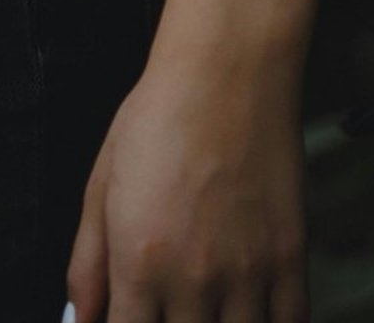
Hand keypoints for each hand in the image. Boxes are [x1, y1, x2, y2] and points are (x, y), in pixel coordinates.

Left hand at [66, 51, 305, 322]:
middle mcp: (194, 278)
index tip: (127, 320)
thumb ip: (88, 261)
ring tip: (205, 309)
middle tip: (168, 307)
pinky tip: (250, 312)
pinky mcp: (290, 261)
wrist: (226, 75)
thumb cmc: (159, 119)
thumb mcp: (102, 184)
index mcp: (140, 261)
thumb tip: (83, 317)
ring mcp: (248, 274)